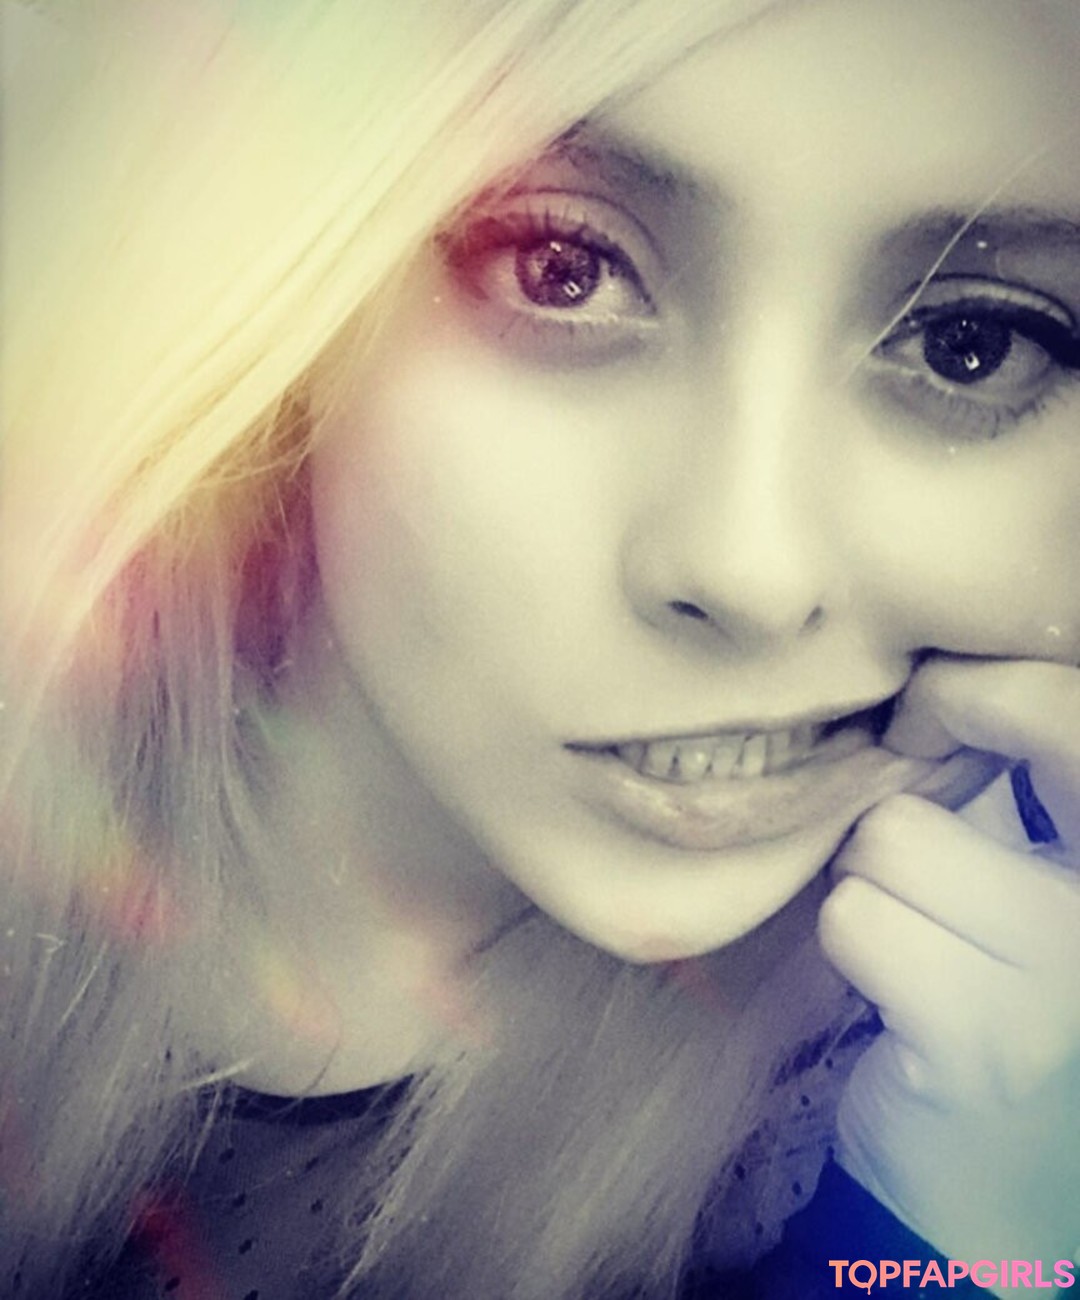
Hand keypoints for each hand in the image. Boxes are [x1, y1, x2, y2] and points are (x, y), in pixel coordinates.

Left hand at [818, 657, 1079, 1270]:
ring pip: (890, 839)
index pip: (1071, 712)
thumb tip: (922, 682)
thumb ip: (1002, 792)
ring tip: (906, 939)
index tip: (927, 708)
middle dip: (921, 765)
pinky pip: (855, 919)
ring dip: (867, 883)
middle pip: (1006, 743)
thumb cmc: (992, 996)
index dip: (981, 688)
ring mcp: (1066, 976)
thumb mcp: (1022, 880)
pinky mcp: (987, 1039)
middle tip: (905, 811)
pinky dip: (849, 946)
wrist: (992, 1185)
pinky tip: (889, 994)